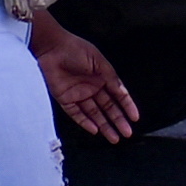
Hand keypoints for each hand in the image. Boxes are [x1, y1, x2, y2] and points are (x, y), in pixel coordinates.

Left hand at [32, 15, 139, 143]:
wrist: (51, 47)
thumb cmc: (75, 48)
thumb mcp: (99, 62)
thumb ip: (111, 78)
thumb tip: (123, 92)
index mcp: (102, 76)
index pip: (118, 95)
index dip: (127, 106)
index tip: (135, 117)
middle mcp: (92, 87)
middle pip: (108, 108)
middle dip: (118, 121)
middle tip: (127, 133)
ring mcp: (78, 94)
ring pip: (94, 114)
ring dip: (104, 126)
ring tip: (114, 138)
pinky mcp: (65, 99)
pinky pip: (76, 114)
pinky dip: (85, 122)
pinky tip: (95, 129)